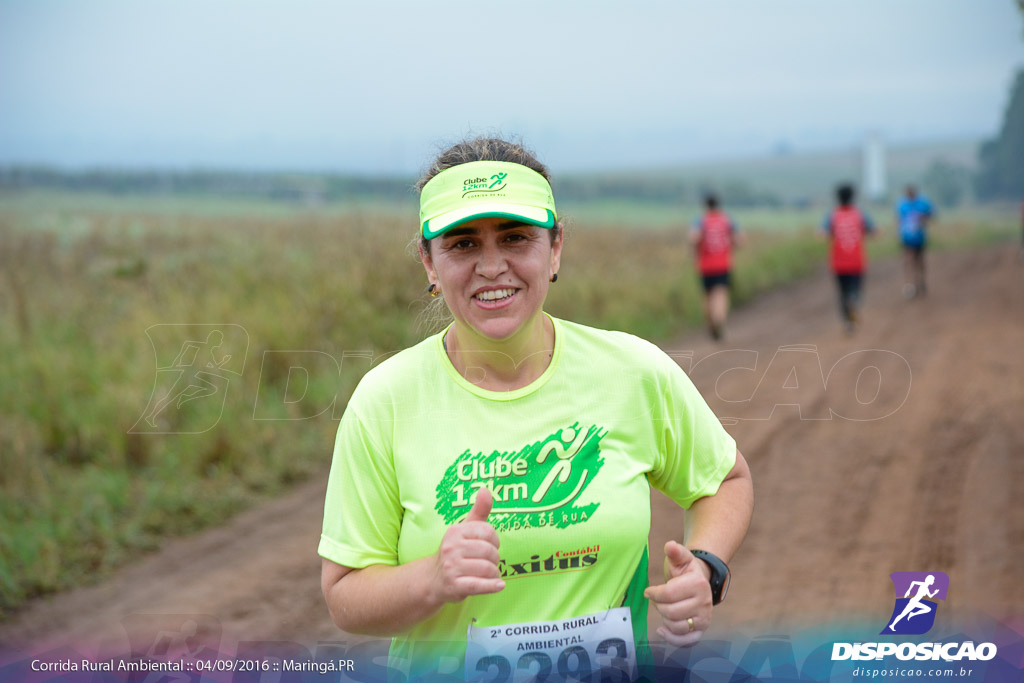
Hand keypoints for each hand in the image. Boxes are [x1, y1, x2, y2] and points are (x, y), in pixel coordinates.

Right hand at [432, 488, 504, 602]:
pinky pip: (480, 585)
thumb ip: (479, 511)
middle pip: (489, 551)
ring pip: (487, 569)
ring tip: (490, 574)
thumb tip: (485, 490)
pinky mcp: (454, 586)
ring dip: (494, 573)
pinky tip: (499, 585)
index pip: (488, 532)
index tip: (491, 546)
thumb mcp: (465, 529)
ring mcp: (452, 567)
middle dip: (495, 559)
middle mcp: (451, 548)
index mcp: (455, 531)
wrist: (433, 579)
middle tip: (490, 562)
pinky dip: (493, 586)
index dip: (495, 540)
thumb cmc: (455, 551)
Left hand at [643, 541, 712, 646]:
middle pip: (671, 612)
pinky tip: (662, 629)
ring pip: (677, 626)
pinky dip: (672, 638)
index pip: (669, 594)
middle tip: (657, 600)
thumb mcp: (680, 559)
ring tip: (664, 608)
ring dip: (664, 619)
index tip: (648, 591)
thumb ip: (675, 552)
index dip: (654, 593)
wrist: (698, 583)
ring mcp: (704, 618)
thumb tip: (670, 545)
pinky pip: (686, 641)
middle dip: (659, 605)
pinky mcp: (701, 630)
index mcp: (698, 583)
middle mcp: (704, 602)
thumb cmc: (685, 571)